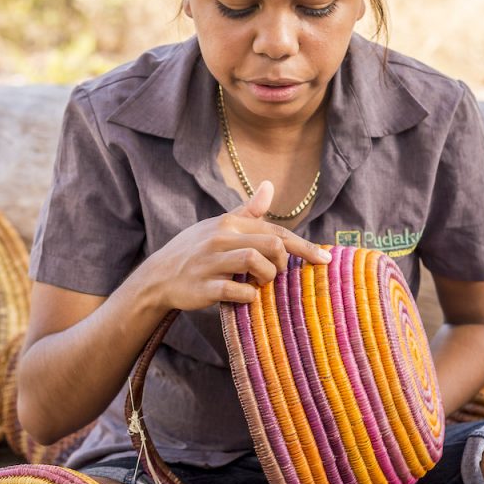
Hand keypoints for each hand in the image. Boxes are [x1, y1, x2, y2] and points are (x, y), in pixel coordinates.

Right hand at [144, 180, 330, 311]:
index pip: (276, 231)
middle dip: (283, 263)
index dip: (304, 246)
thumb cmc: (196, 250)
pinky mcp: (203, 287)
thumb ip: (247, 210)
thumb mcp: (219, 226)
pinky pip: (235, 291)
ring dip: (267, 277)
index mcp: (229, 223)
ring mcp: (210, 262)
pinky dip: (248, 296)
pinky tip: (246, 297)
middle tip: (278, 274)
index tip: (325, 259)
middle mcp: (220, 238)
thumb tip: (269, 186)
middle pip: (270, 244)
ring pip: (255, 262)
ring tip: (261, 283)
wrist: (158, 277)